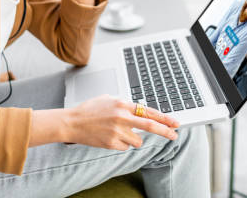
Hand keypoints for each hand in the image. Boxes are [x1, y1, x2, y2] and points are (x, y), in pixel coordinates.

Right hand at [63, 94, 179, 150]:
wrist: (72, 122)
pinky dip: (121, 144)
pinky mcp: (111, 143)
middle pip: (150, 126)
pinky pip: (125, 147)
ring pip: (138, 141)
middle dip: (165, 131)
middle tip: (174, 135)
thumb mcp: (108, 100)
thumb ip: (125, 105)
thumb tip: (140, 111)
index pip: (149, 111)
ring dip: (133, 139)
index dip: (164, 118)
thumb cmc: (89, 110)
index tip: (174, 123)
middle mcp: (121, 117)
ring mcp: (117, 131)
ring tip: (119, 132)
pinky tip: (110, 137)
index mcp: (122, 104)